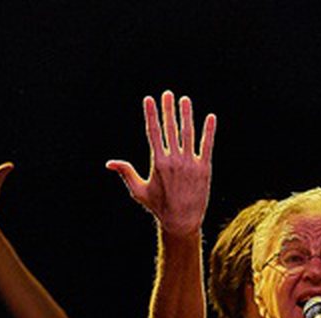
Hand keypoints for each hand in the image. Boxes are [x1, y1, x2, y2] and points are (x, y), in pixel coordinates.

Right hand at [106, 91, 215, 236]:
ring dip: (187, 115)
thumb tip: (109, 163)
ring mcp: (190, 163)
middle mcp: (174, 160)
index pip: (153, 132)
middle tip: (167, 93)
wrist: (182, 220)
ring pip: (188, 133)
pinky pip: (207, 145)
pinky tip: (211, 117)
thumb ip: (126, 172)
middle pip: (170, 128)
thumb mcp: (138, 190)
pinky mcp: (204, 168)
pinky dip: (209, 131)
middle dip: (168, 109)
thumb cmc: (159, 206)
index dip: (151, 114)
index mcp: (158, 162)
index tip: (149, 99)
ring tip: (185, 99)